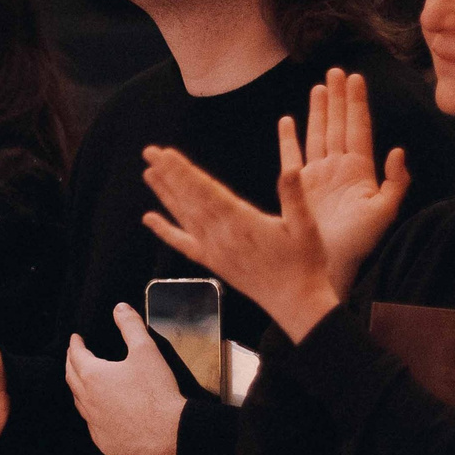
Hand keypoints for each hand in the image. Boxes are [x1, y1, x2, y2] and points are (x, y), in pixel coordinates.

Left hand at [65, 303, 187, 454]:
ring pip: (80, 403)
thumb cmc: (157, 393)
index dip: (75, 345)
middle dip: (72, 364)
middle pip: (72, 378)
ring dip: (79, 389)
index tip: (76, 339)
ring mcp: (95, 425)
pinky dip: (93, 414)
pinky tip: (101, 412)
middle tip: (74, 356)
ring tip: (83, 381)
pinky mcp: (105, 443)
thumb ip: (131, 326)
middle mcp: (88, 402)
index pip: (76, 356)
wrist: (170, 434)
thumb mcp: (146, 351)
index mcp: (93, 377)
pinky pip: (93, 425)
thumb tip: (120, 309)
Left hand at [141, 138, 341, 344]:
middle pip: (189, 199)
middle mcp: (221, 236)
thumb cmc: (304, 263)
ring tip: (148, 172)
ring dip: (165, 194)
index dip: (184, 171)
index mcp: (242, 222)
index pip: (206, 191)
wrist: (295, 302)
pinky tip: (149, 219)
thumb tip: (290, 168)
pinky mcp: (212, 262)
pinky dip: (165, 231)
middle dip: (169, 174)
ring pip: (183, 217)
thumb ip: (294, 195)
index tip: (167, 154)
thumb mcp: (306, 226)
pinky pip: (183, 244)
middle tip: (150, 152)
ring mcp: (214, 250)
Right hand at [292, 71, 412, 294]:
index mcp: (360, 170)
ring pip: (318, 134)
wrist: (331, 263)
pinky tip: (288, 120)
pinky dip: (288, 139)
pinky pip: (291, 156)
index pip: (358, 128)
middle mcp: (338, 167)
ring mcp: (317, 175)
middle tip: (337, 70)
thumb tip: (398, 150)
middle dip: (338, 98)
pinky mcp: (298, 187)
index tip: (357, 78)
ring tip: (320, 86)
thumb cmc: (360, 243)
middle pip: (337, 124)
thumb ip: (396, 181)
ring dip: (318, 111)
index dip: (357, 103)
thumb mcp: (385, 212)